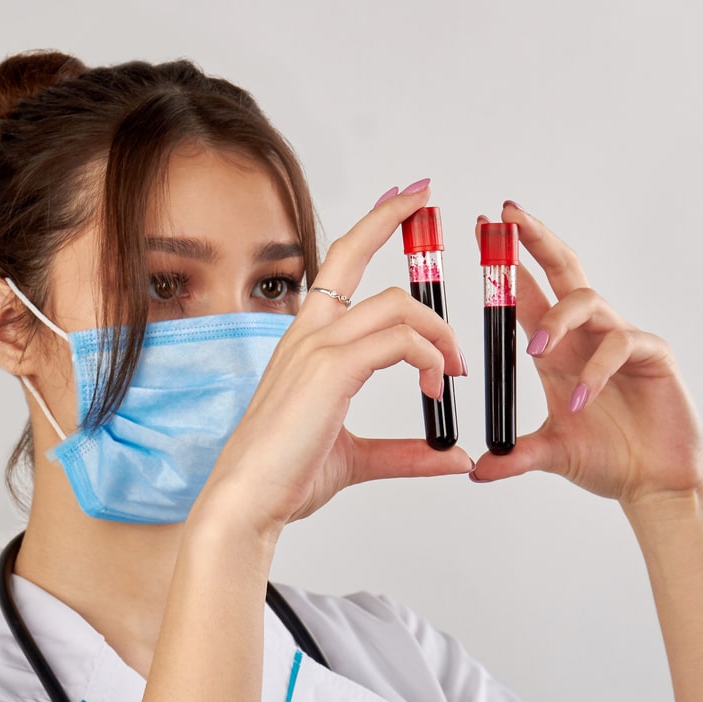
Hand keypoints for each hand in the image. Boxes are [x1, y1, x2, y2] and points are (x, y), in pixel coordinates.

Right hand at [198, 183, 471, 535]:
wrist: (247, 503)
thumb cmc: (284, 477)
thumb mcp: (356, 459)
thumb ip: (406, 452)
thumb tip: (453, 454)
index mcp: (305, 342)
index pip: (338, 263)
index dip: (373, 223)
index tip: (407, 199)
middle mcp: (306, 334)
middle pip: (358, 257)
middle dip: (400, 227)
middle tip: (437, 216)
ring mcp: (316, 348)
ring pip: (396, 304)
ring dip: (439, 332)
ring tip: (455, 372)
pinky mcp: (330, 369)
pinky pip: (399, 341)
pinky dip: (430, 358)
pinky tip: (438, 388)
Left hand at [469, 202, 702, 515]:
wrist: (654, 485)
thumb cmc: (609, 459)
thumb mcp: (550, 454)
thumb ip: (513, 456)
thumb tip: (472, 470)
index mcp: (557, 349)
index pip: (529, 293)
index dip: (508, 263)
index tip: (483, 227)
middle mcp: (587, 336)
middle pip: (563, 272)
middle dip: (536, 242)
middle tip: (508, 217)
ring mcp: (622, 342)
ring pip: (589, 302)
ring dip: (558, 318)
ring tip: (537, 348)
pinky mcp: (653, 357)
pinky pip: (622, 344)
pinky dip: (597, 368)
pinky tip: (583, 398)